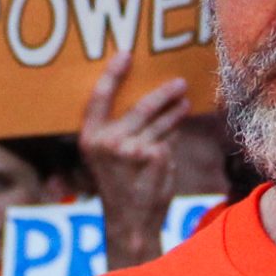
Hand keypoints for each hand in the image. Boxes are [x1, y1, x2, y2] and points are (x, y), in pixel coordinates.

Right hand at [82, 50, 192, 269]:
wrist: (129, 221)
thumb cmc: (118, 184)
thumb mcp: (106, 156)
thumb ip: (118, 130)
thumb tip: (147, 97)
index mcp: (90, 138)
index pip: (99, 98)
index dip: (112, 75)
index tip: (126, 54)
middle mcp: (109, 142)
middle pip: (141, 106)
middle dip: (164, 93)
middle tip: (179, 83)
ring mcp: (133, 150)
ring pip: (162, 121)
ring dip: (177, 110)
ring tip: (185, 102)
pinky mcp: (155, 157)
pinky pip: (169, 138)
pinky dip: (173, 136)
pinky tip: (174, 136)